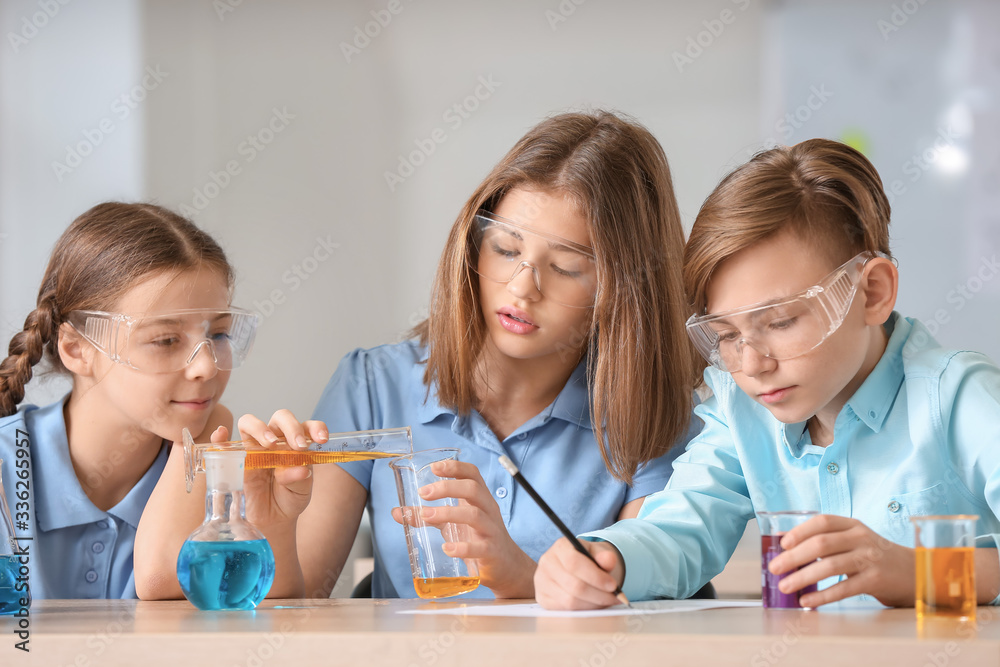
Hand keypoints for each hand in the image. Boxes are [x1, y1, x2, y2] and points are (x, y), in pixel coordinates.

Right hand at [223, 409, 326, 530]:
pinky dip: (220, 437)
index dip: (315, 427)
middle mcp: (277, 440)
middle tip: (298, 445)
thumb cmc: (289, 498)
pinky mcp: (237, 459)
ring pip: (250, 423)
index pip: (307, 426)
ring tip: (269, 444)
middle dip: (291, 427)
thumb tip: (301, 469)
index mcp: (297, 443)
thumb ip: (299, 479)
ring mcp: (255, 447)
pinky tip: (221, 434)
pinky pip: (224, 444)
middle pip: (280, 418)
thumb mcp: (300, 491)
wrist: (273, 519)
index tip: (322, 439)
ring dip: (260, 428)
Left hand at [390, 459, 535, 597]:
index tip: (434, 467)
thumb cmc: (476, 537)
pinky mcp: (492, 552)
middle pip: (473, 489)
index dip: (455, 467)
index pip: (472, 474)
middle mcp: (488, 510)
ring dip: (449, 513)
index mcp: (480, 498)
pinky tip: (447, 548)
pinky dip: (462, 547)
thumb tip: (397, 511)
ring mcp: (492, 530)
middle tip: (424, 493)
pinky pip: (480, 547)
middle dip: (447, 487)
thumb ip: (428, 515)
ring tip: (427, 516)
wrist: (505, 566)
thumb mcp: (451, 523)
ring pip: (475, 515)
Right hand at [534, 537, 624, 609]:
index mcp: (560, 547)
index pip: (574, 563)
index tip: (613, 585)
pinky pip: (565, 610)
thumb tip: (609, 560)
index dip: (595, 577)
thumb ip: (605, 556)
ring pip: (570, 601)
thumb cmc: (588, 560)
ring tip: (606, 600)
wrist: (576, 567)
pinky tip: (594, 604)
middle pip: (574, 585)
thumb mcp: (598, 554)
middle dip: (599, 594)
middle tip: (615, 597)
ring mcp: (541, 582)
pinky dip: (584, 609)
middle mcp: (547, 563)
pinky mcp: (542, 598)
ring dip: (593, 604)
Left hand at [768, 514, 914, 607]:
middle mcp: (861, 538)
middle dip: (793, 557)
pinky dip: (822, 596)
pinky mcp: (875, 581)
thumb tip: (782, 541)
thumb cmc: (874, 556)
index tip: (782, 544)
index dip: (799, 531)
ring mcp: (870, 559)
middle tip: (774, 568)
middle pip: (821, 544)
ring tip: (785, 586)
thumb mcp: (851, 540)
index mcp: (852, 525)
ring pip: (829, 566)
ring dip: (803, 577)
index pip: (822, 521)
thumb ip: (823, 539)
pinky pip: (844, 589)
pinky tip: (807, 601)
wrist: (915, 573)